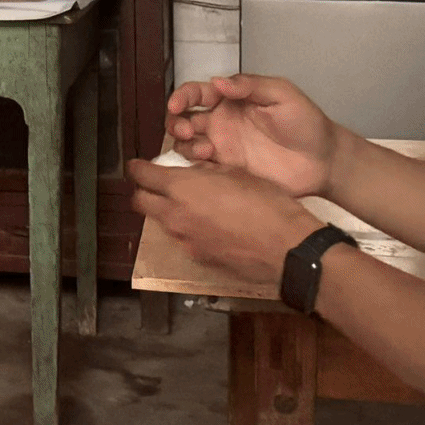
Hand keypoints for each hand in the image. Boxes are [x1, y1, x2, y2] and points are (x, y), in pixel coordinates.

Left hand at [129, 157, 325, 288]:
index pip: (141, 175)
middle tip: (159, 185)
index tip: (140, 165)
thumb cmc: (266, 205)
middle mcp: (175, 216)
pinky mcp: (198, 258)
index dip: (138, 168)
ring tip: (192, 205)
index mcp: (182, 188)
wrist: (286, 248)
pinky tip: (210, 227)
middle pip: (140, 202)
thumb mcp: (237, 173)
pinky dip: (188, 230)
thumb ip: (207, 171)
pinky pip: (183, 240)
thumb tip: (195, 169)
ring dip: (168, 211)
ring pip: (162, 222)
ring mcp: (185, 240)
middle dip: (144, 191)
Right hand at [164, 73, 340, 197]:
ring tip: (206, 150)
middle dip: (176, 123)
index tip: (177, 105)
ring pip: (187, 144)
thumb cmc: (306, 122)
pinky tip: (208, 166)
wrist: (323, 161)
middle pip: (183, 119)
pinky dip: (194, 167)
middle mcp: (221, 123)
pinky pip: (201, 169)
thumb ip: (250, 85)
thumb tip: (217, 82)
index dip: (181, 97)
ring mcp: (223, 148)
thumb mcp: (282, 94)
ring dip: (185, 145)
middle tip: (188, 130)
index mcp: (231, 101)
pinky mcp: (228, 172)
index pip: (196, 94)